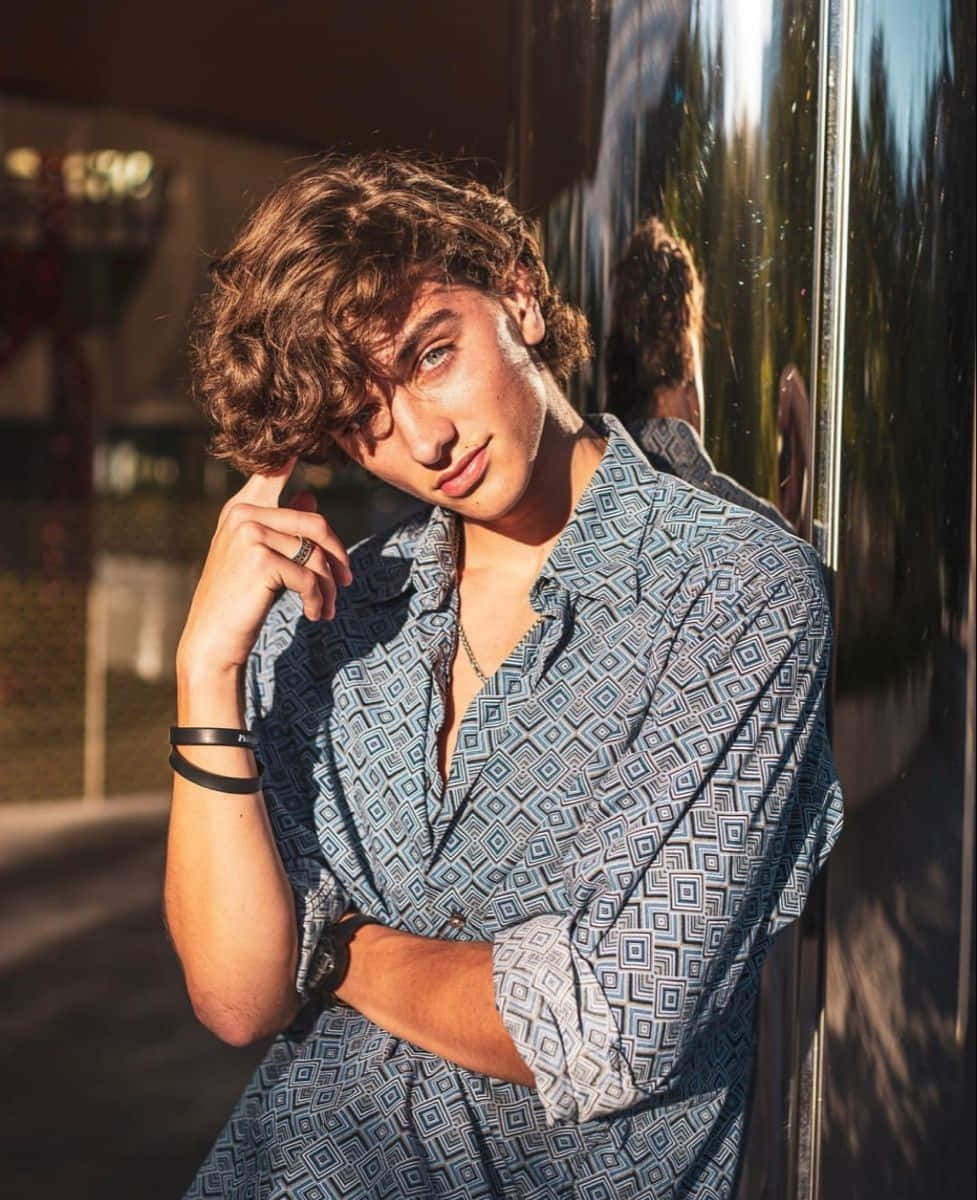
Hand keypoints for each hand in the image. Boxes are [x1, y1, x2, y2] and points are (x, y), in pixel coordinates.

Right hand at [177, 460, 352, 677]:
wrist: (213, 639)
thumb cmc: (237, 600)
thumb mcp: (260, 559)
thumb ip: (283, 527)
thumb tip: (311, 498)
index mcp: (240, 509)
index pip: (272, 472)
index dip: (293, 453)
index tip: (311, 432)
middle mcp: (243, 514)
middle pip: (316, 525)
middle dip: (338, 556)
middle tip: (345, 583)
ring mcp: (250, 534)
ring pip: (316, 554)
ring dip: (328, 587)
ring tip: (326, 608)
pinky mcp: (261, 560)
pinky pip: (309, 577)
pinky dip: (317, 600)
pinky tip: (313, 615)